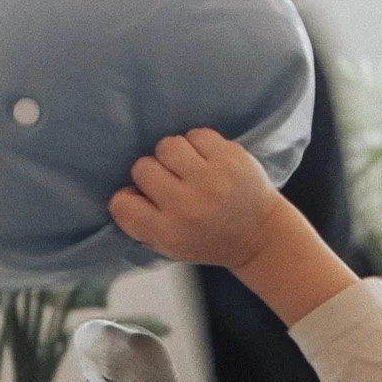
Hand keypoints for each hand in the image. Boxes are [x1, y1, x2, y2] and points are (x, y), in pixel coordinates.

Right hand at [107, 129, 283, 269]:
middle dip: (153, 173)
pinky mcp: (229, 159)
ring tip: (189, 169)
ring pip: (167, 146)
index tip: (143, 200)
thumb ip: (143, 223)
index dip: (128, 198)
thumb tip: (123, 190)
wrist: (260, 236)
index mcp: (168, 233)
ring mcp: (210, 180)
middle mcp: (187, 207)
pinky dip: (198, 145)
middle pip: (142, 168)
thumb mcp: (171, 247)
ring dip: (174, 155)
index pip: (121, 203)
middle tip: (172, 184)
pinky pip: (195, 135)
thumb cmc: (209, 239)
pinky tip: (208, 161)